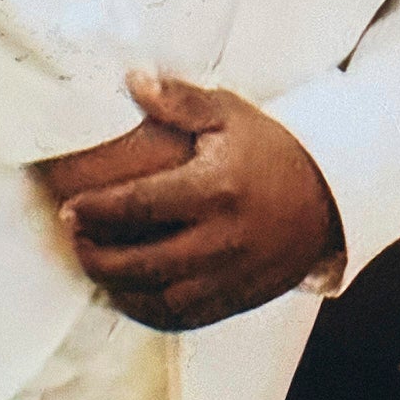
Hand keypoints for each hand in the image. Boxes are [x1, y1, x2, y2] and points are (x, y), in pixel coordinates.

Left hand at [50, 73, 341, 328]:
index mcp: (216, 189)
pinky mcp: (239, 298)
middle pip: (143, 263)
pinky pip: (185, 319)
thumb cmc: (272, 151)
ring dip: (117, 290)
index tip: (69, 208)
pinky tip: (127, 295)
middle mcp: (224, 239)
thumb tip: (132, 80)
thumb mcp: (231, 114)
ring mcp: (232, 275)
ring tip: (93, 269)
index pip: (140, 206)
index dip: (96, 211)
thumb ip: (180, 101)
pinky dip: (148, 313)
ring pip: (161, 300)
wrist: (330, 196)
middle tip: (73, 239)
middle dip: (97, 256)